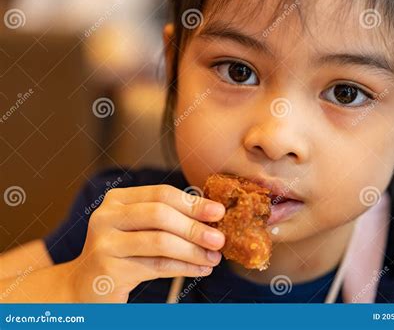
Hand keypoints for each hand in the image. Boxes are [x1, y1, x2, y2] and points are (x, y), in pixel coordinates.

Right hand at [69, 184, 225, 301]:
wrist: (85, 288)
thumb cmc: (121, 255)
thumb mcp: (138, 230)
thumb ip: (166, 219)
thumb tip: (211, 217)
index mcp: (117, 200)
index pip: (161, 194)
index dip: (193, 202)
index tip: (218, 212)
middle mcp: (106, 216)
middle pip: (161, 214)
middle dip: (195, 227)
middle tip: (220, 239)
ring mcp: (104, 242)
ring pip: (160, 241)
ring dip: (193, 251)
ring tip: (214, 259)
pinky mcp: (108, 269)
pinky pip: (156, 266)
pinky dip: (184, 267)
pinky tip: (200, 270)